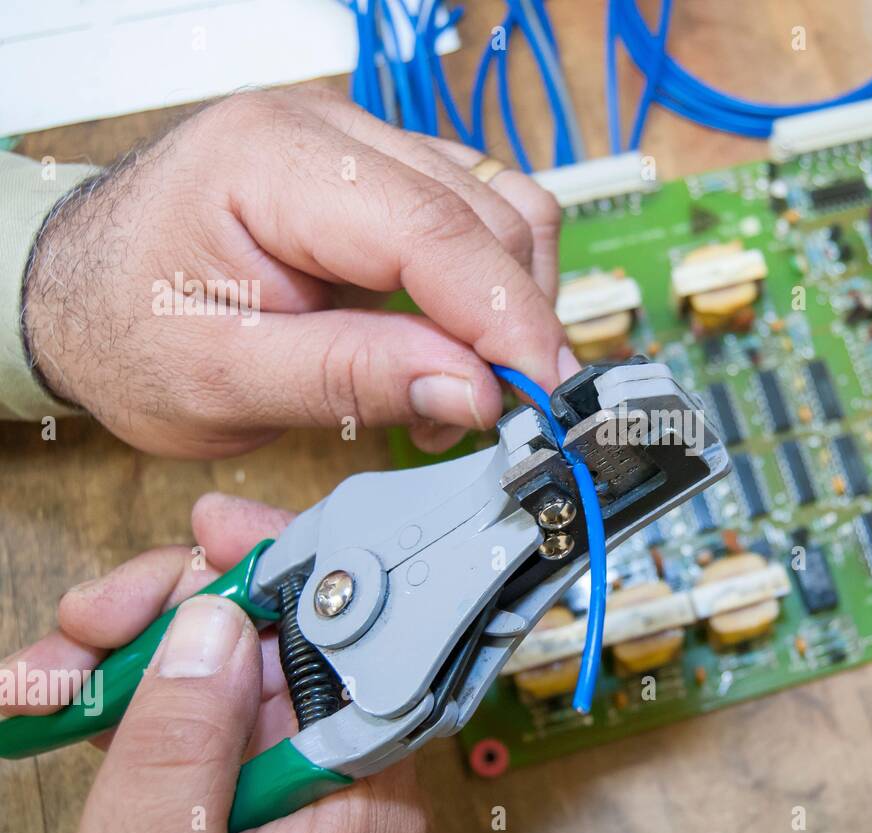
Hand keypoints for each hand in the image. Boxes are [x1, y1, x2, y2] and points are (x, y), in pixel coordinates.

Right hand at [0, 492, 429, 832]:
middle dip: (174, 612)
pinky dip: (134, 703)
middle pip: (281, 640)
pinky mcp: (252, 798)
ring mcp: (298, 789)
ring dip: (130, 656)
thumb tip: (212, 622)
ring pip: (228, 671)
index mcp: (357, 795)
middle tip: (83, 625)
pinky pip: (206, 720)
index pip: (350, 635)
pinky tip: (68, 702)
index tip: (209, 534)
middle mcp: (345, 782)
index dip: (283, 564)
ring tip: (43, 680)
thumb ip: (182, 747)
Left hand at [22, 87, 577, 457]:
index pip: (433, 229)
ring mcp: (360, 146)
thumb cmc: (126, 327)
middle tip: (496, 414)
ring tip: (463, 391)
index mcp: (274, 161)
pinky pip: (475, 218)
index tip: (543, 391)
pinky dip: (486, 292)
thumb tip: (474, 392)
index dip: (505, 316)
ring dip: (507, 306)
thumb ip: (353, 377)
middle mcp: (330, 130)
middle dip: (512, 322)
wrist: (78, 295)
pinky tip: (451, 352)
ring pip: (500, 208)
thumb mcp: (224, 378)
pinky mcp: (380, 175)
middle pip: (486, 212)